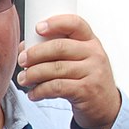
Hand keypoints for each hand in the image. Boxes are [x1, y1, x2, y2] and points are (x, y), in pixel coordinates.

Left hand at [16, 14, 121, 128]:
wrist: (105, 105)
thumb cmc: (86, 79)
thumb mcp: (79, 59)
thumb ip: (57, 50)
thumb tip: (25, 47)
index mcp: (90, 41)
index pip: (76, 24)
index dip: (56, 23)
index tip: (38, 28)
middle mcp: (94, 54)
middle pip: (59, 47)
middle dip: (35, 54)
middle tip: (22, 60)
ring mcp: (92, 72)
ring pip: (55, 68)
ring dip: (33, 74)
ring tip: (23, 79)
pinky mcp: (86, 90)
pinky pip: (56, 87)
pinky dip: (40, 90)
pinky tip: (33, 93)